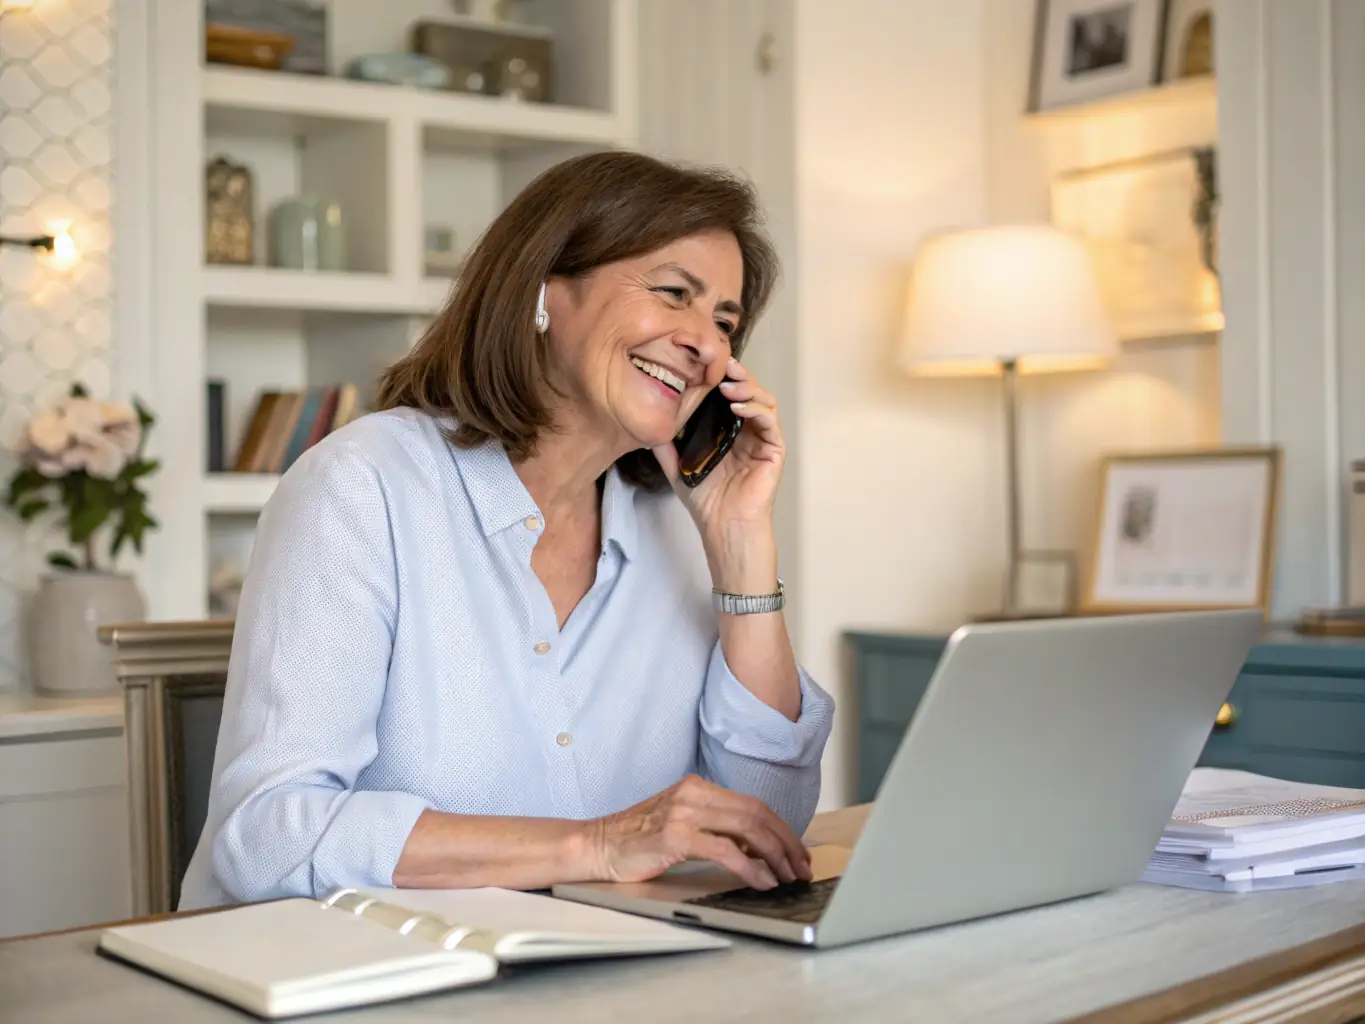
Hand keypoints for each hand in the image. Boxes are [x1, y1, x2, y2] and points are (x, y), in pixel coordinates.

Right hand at [585, 774, 811, 889]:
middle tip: (801, 867)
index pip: (753, 804)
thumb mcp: (682, 823)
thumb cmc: (638, 840)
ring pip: (748, 828)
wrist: (597, 845)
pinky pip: (726, 851)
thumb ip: (716, 827)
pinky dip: (751, 867)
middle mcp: (695, 793)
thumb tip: (758, 847)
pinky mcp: (676, 836)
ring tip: (787, 876)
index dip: (781, 829)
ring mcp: (685, 812)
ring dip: (775, 855)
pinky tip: (762, 881)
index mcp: (698, 787)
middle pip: (757, 813)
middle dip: (786, 842)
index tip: (797, 852)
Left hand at [651, 357, 784, 540]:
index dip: (720, 377)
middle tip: (721, 364)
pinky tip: (737, 406)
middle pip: (749, 390)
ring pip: (763, 400)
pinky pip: (769, 421)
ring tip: (727, 385)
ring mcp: (763, 439)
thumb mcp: (678, 467)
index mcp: (729, 430)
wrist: (723, 526)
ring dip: (747, 387)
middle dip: (737, 374)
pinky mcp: (774, 449)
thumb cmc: (706, 500)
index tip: (704, 363)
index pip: (728, 394)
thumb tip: (646, 426)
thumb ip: (665, 446)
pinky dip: (756, 409)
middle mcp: (748, 430)